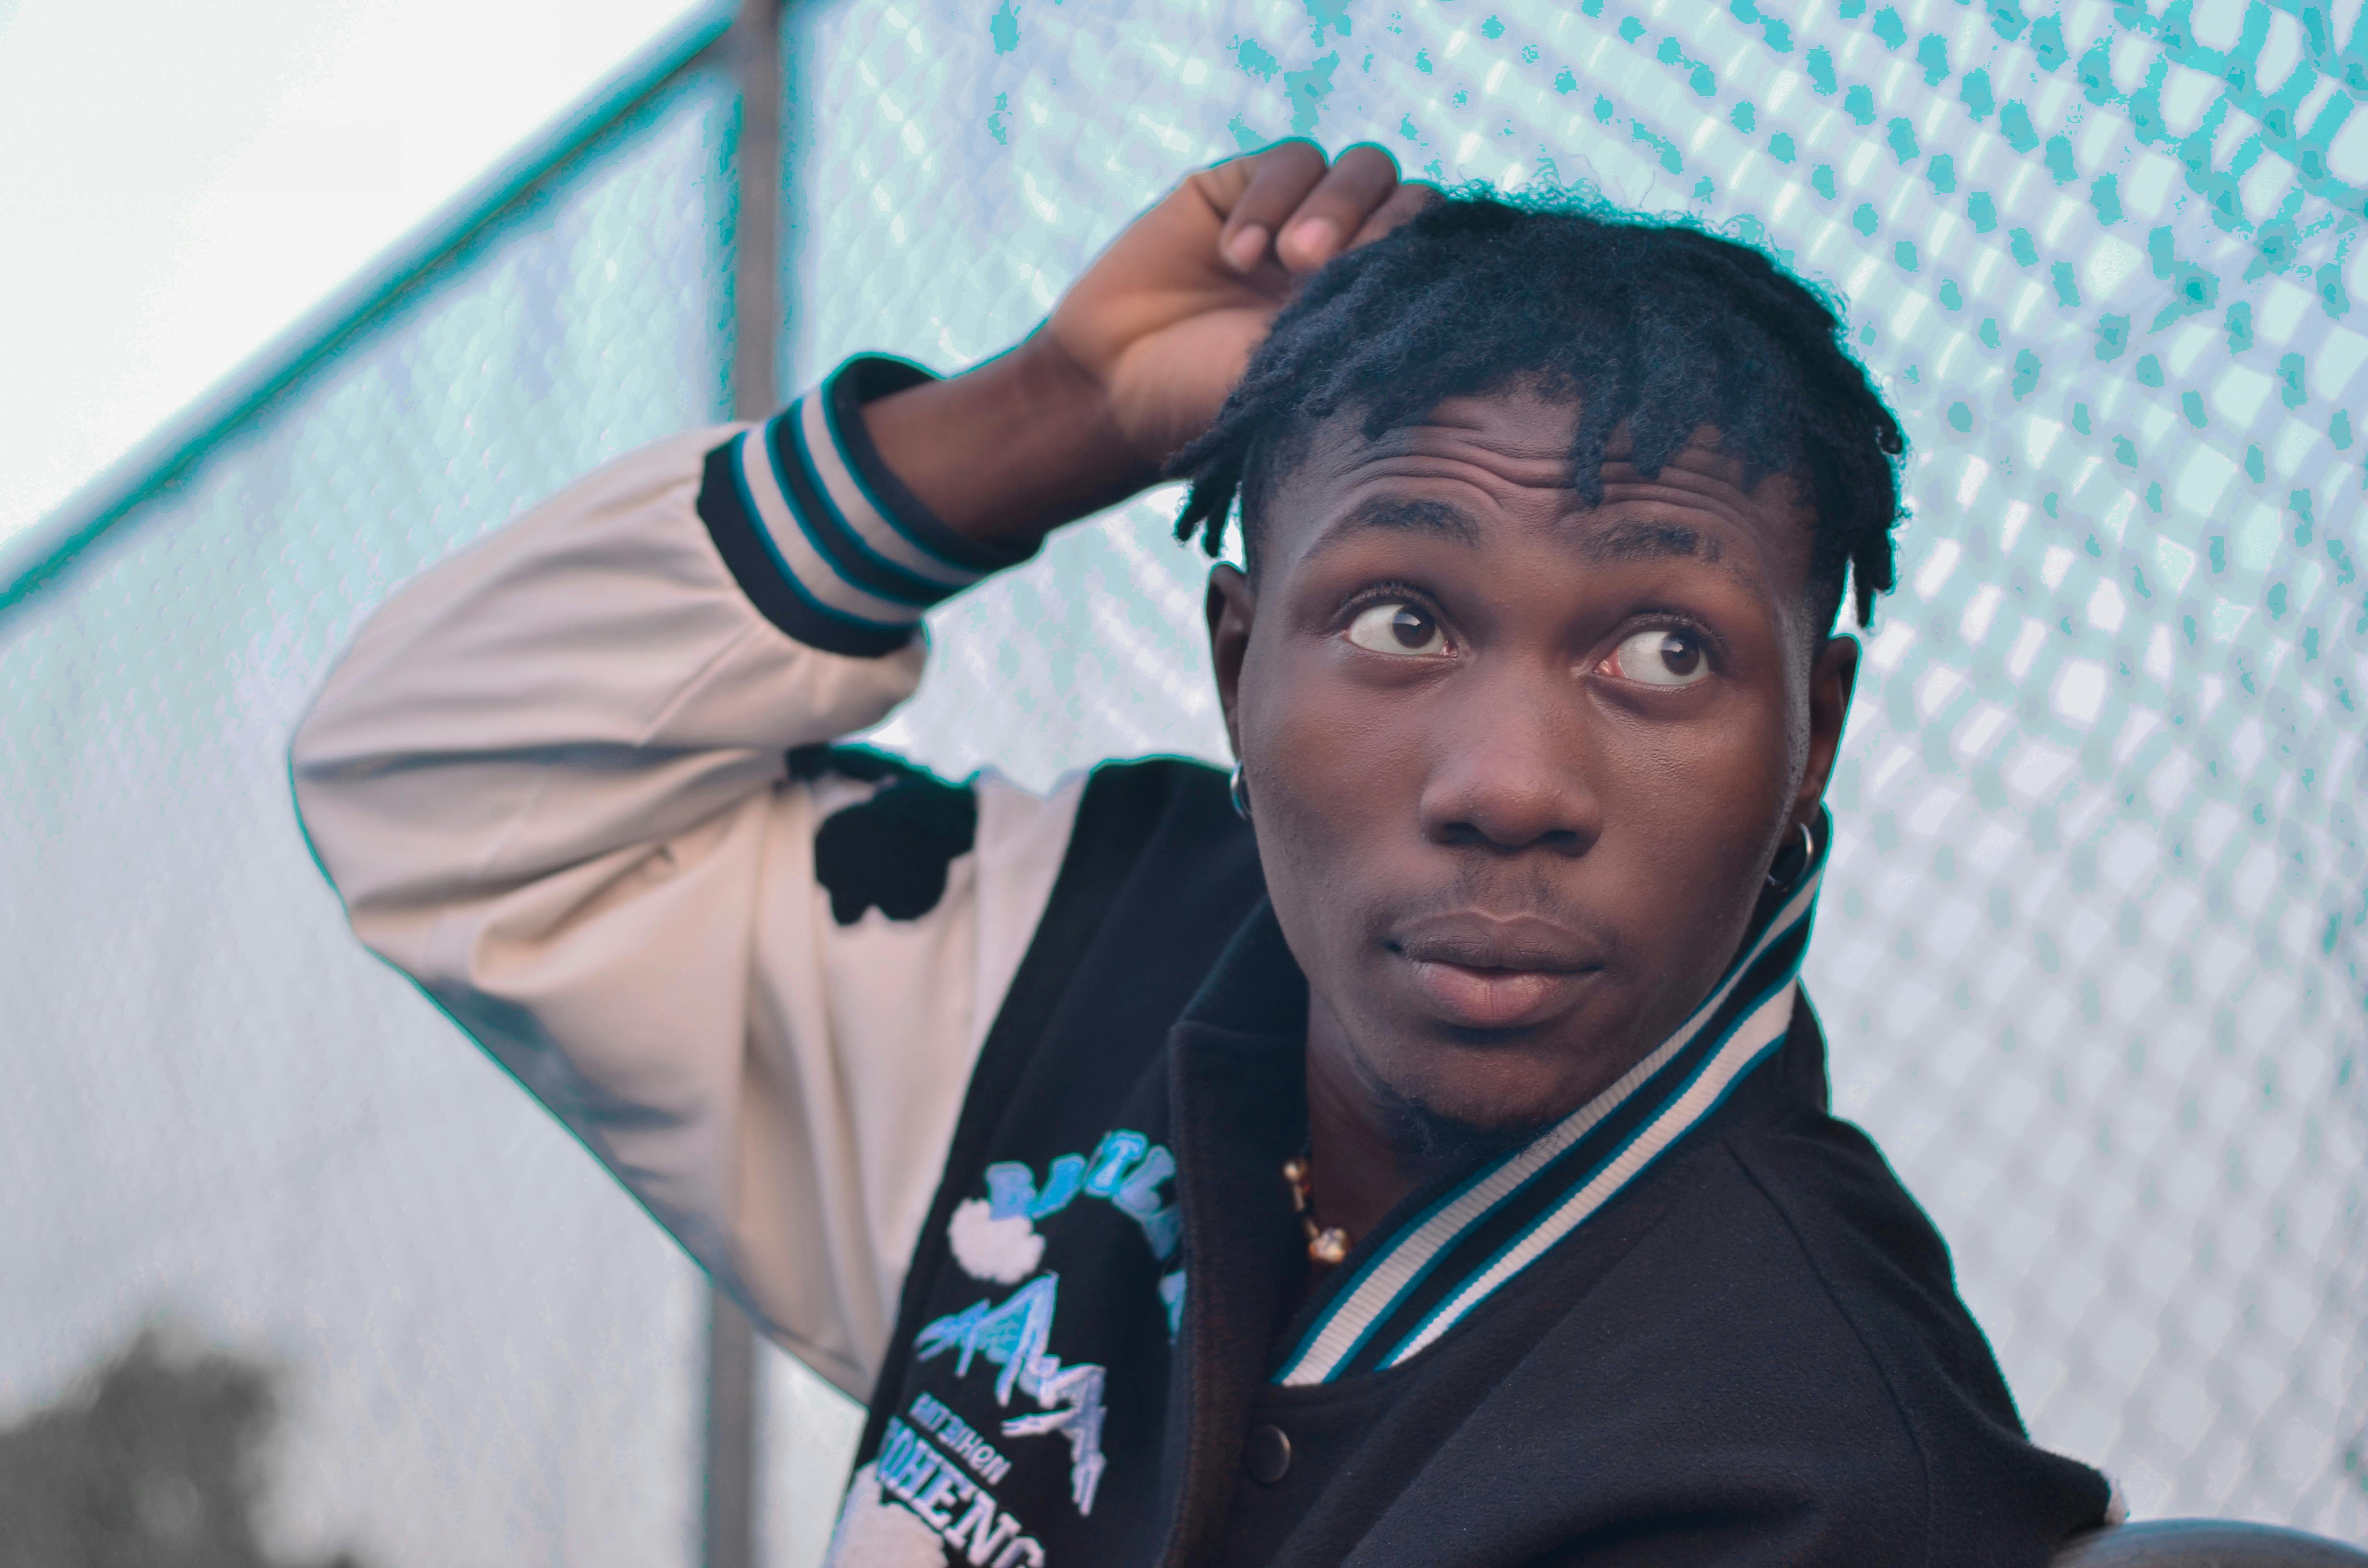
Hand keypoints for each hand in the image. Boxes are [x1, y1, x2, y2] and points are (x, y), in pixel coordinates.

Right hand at [1040, 141, 1432, 465]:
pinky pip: (1288, 163)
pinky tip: (1236, 256)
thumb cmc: (1211, 405)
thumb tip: (1444, 298)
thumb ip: (1363, 331)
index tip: (1389, 296)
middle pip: (1408, 198)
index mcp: (1376, 309)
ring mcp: (1296, 218)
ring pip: (1360, 169)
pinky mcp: (1243, 189)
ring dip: (1334, 206)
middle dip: (1382, 225)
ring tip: (1290, 260)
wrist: (1114, 392)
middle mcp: (1347, 258)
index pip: (1437, 254)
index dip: (1426, 256)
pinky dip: (1268, 202)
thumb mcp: (1301, 382)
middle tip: (1330, 271)